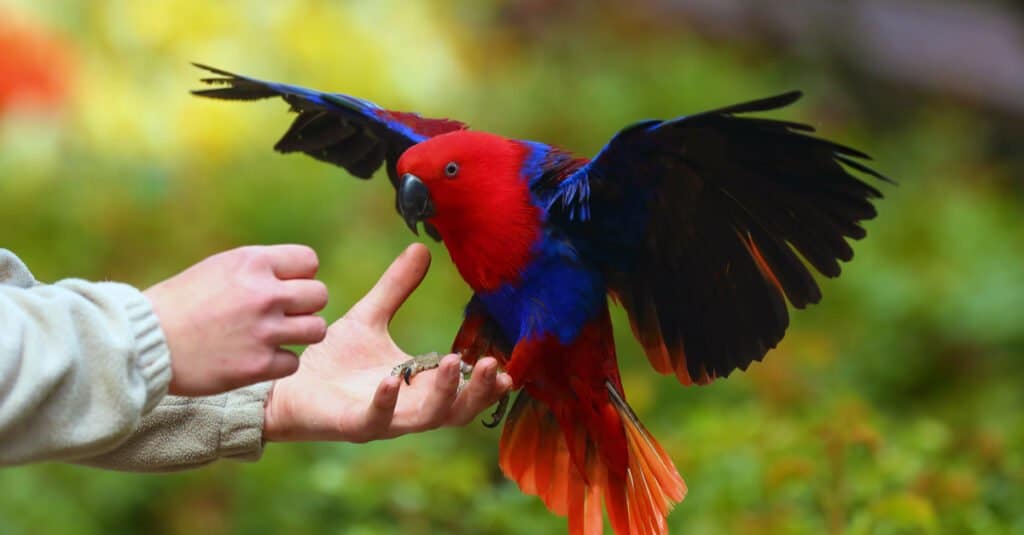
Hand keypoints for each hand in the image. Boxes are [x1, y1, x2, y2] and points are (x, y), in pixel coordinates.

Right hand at [145, 245, 327, 395]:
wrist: (144, 342)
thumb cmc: (179, 303)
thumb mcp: (219, 268)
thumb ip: (259, 270)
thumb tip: (297, 276)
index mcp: (253, 262)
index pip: (309, 262)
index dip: (300, 276)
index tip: (283, 287)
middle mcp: (264, 294)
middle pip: (319, 295)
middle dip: (304, 305)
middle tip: (282, 315)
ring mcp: (264, 330)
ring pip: (317, 329)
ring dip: (300, 334)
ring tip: (276, 336)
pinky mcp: (258, 365)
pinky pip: (294, 362)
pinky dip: (279, 362)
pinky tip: (258, 358)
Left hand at [262, 243, 512, 442]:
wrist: (283, 381)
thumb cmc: (330, 357)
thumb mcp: (370, 316)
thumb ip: (397, 287)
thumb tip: (421, 248)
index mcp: (417, 386)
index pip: (463, 392)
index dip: (487, 385)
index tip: (508, 368)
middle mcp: (406, 408)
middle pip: (456, 411)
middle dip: (478, 392)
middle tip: (493, 366)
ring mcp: (381, 419)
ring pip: (425, 418)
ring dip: (444, 394)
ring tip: (453, 362)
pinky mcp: (350, 424)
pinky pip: (376, 420)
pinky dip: (387, 402)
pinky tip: (392, 379)